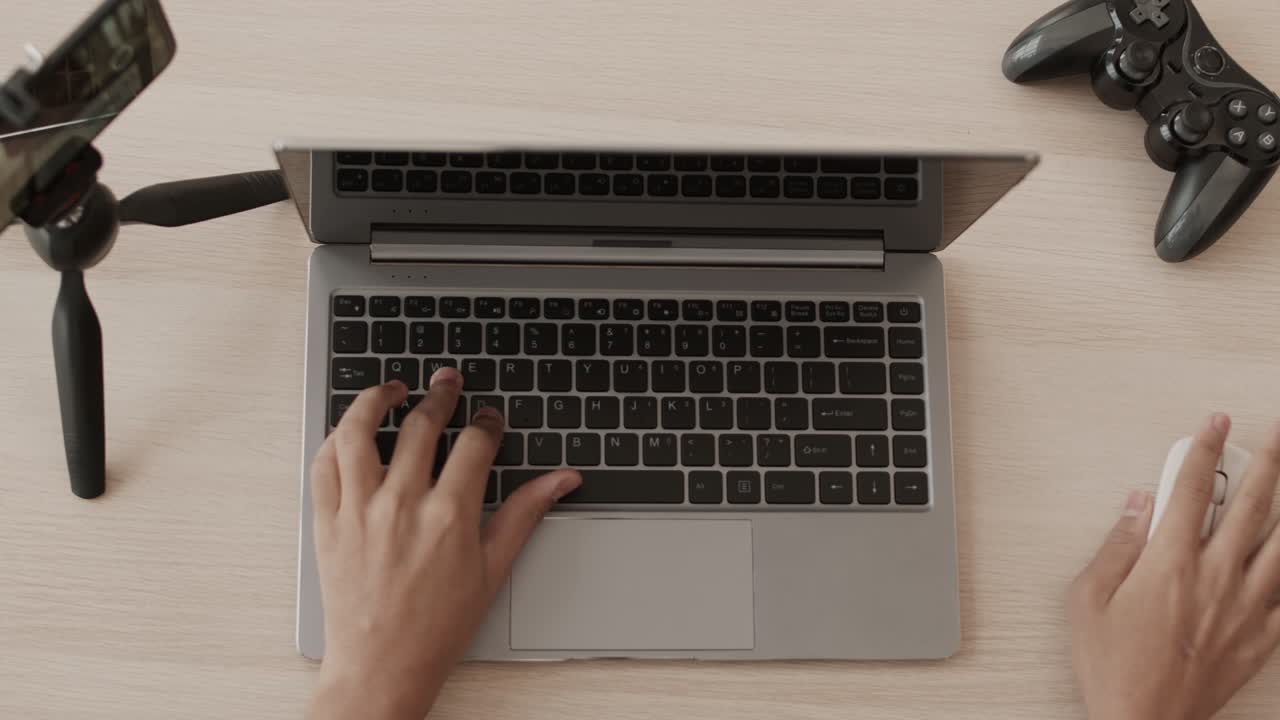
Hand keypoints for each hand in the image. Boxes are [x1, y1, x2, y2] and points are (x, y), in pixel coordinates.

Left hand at [305, 369, 581, 719]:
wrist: (381, 666)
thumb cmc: (437, 626)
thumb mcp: (493, 569)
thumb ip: (525, 513)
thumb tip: (563, 479)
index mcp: (450, 515)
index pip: (474, 442)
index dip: (487, 421)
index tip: (489, 418)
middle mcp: (402, 504)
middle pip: (420, 424)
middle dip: (440, 395)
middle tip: (447, 383)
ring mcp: (359, 510)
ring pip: (359, 429)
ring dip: (376, 399)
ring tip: (392, 389)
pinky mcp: (327, 521)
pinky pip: (324, 463)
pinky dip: (336, 437)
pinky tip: (352, 430)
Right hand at [1069, 414, 1279, 719]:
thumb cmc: (1113, 666)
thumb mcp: (1089, 600)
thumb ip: (1116, 545)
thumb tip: (1137, 504)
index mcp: (1170, 563)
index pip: (1191, 488)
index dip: (1204, 448)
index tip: (1215, 424)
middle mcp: (1215, 577)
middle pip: (1249, 505)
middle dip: (1265, 462)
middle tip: (1275, 435)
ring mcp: (1245, 607)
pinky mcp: (1261, 637)